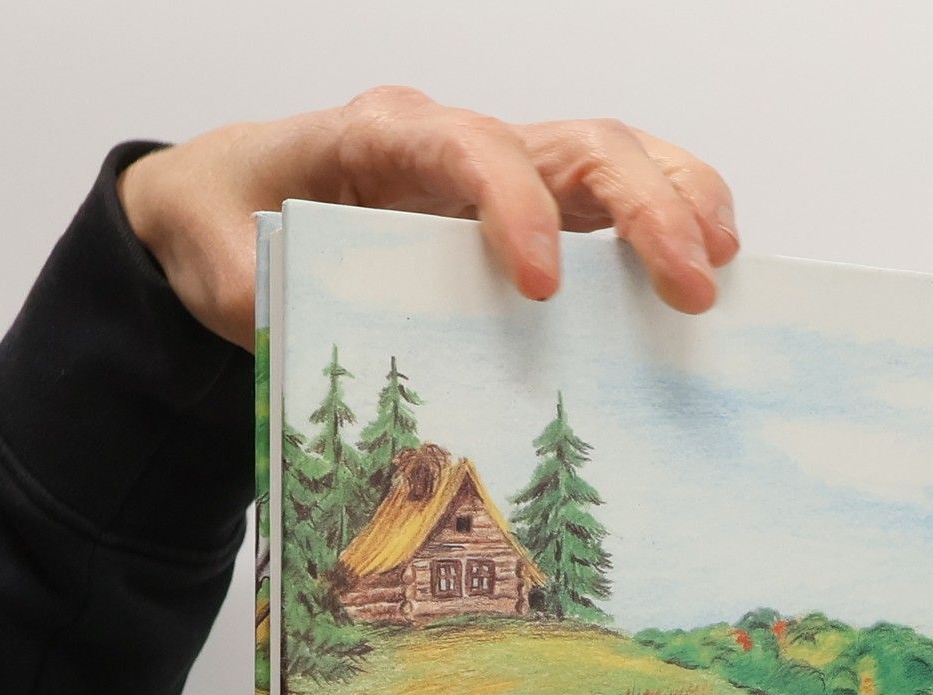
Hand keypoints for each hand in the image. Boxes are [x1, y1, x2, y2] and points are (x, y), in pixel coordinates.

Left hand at [119, 91, 739, 349]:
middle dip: (645, 207)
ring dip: (682, 203)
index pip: (469, 147)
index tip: (543, 287)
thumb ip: (239, 283)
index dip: (516, 204)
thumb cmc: (231, 220)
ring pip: (615, 156)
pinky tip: (708, 273)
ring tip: (723, 270)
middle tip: (695, 287)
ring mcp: (504, 171)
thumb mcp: (209, 255)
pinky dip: (670, 225)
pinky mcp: (532, 210)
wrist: (233, 206)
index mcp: (379, 137)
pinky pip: (614, 202)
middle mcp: (457, 141)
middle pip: (576, 142)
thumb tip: (283, 319)